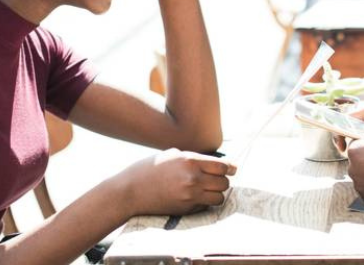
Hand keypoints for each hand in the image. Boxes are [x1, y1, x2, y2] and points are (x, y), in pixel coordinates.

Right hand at [118, 148, 236, 216]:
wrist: (130, 191)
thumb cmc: (149, 169)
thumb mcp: (172, 155)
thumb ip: (193, 158)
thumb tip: (214, 163)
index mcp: (189, 160)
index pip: (222, 166)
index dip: (230, 168)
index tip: (233, 169)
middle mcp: (192, 178)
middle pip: (224, 182)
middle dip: (223, 181)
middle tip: (217, 179)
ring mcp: (189, 195)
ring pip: (219, 197)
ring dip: (217, 193)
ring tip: (208, 190)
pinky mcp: (185, 209)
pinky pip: (206, 206)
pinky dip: (205, 202)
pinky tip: (196, 197)